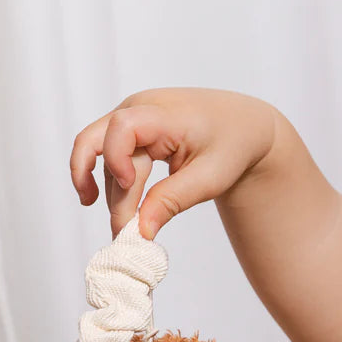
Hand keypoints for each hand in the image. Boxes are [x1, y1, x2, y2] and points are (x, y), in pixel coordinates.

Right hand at [70, 88, 277, 238]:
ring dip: (109, 192)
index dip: (116, 159)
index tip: (130, 189)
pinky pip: (106, 154)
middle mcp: (138, 107)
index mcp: (164, 112)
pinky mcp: (129, 129)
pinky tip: (107, 205)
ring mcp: (130, 115)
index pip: (122, 128)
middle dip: (108, 192)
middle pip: (101, 145)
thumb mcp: (210, 178)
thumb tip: (142, 230)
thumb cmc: (230, 146)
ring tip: (124, 230)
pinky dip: (109, 181)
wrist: (240, 125)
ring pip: (100, 154)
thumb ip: (173, 201)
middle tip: (122, 234)